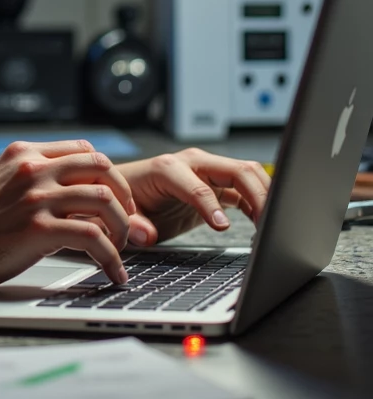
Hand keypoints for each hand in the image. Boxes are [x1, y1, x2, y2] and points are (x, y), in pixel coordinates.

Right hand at [0, 140, 136, 288]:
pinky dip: (112, 258)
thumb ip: (38, 183)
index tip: (115, 198)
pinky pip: (93, 238)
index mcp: (24, 153)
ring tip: (120, 249)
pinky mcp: (38, 229)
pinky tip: (114, 273)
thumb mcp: (4, 185)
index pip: (84, 151)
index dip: (107, 175)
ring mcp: (36, 197)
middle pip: (102, 169)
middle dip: (124, 197)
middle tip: (127, 223)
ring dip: (122, 229)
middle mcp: (33, 168)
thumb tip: (81, 200)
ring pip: (104, 201)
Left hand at [115, 147, 271, 244]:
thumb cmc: (125, 200)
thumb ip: (134, 224)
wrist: (126, 188)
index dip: (212, 207)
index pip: (198, 187)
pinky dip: (259, 204)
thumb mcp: (124, 215)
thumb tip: (147, 235)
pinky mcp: (217, 184)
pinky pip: (245, 189)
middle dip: (257, 195)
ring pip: (248, 174)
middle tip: (269, 224)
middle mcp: (192, 163)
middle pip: (237, 171)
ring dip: (266, 196)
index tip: (223, 228)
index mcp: (168, 169)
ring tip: (273, 224)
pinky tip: (264, 223)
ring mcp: (208, 171)